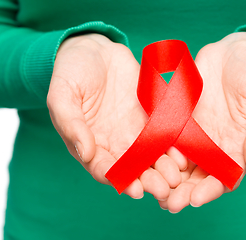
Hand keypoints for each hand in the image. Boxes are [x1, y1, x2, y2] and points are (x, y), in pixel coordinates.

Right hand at [47, 34, 182, 199]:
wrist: (93, 50)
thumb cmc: (71, 72)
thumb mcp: (62, 95)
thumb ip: (71, 123)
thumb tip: (85, 152)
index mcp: (90, 143)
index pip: (105, 168)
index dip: (120, 180)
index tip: (135, 190)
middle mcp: (114, 143)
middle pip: (133, 169)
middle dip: (148, 181)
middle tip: (163, 190)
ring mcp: (133, 131)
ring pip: (151, 156)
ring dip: (163, 169)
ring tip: (176, 178)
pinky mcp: (149, 117)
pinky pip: (163, 134)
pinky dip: (172, 146)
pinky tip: (183, 155)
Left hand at [160, 32, 245, 212]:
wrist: (238, 51)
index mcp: (238, 147)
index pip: (224, 177)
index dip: (210, 190)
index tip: (195, 199)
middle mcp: (215, 145)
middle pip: (198, 176)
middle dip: (184, 192)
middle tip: (168, 204)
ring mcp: (197, 133)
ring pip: (180, 162)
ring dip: (167, 178)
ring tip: (152, 189)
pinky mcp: (181, 118)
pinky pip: (168, 138)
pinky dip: (158, 151)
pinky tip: (145, 160)